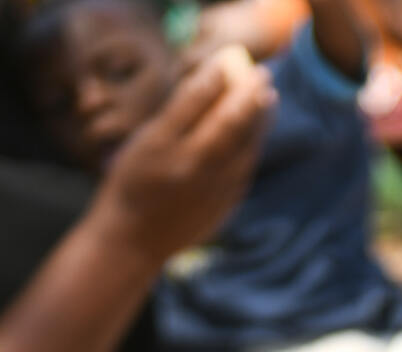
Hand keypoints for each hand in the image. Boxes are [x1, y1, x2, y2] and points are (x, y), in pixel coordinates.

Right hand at [94, 45, 275, 262]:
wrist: (132, 241)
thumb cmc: (132, 184)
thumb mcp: (141, 144)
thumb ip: (174, 117)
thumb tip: (211, 85)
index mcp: (160, 145)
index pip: (193, 100)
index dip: (215, 76)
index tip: (229, 59)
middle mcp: (187, 166)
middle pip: (227, 122)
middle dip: (248, 93)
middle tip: (262, 72)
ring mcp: (208, 189)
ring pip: (243, 146)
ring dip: (259, 118)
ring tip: (269, 96)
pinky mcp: (222, 206)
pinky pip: (244, 169)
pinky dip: (253, 145)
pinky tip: (257, 130)